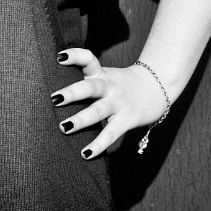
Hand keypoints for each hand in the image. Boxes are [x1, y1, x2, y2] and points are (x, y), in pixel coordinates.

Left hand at [52, 48, 169, 158]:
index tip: (60, 56)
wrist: (156, 87)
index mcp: (102, 73)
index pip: (89, 59)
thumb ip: (88, 80)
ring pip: (98, 111)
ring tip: (63, 127)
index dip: (75, 56)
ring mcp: (118, 103)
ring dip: (80, 120)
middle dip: (73, 93)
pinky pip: (111, 134)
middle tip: (55, 98)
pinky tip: (85, 154)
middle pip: (91, 87)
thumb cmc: (122, 83)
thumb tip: (58, 92)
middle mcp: (109, 86)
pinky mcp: (127, 119)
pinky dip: (98, 145)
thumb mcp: (106, 74)